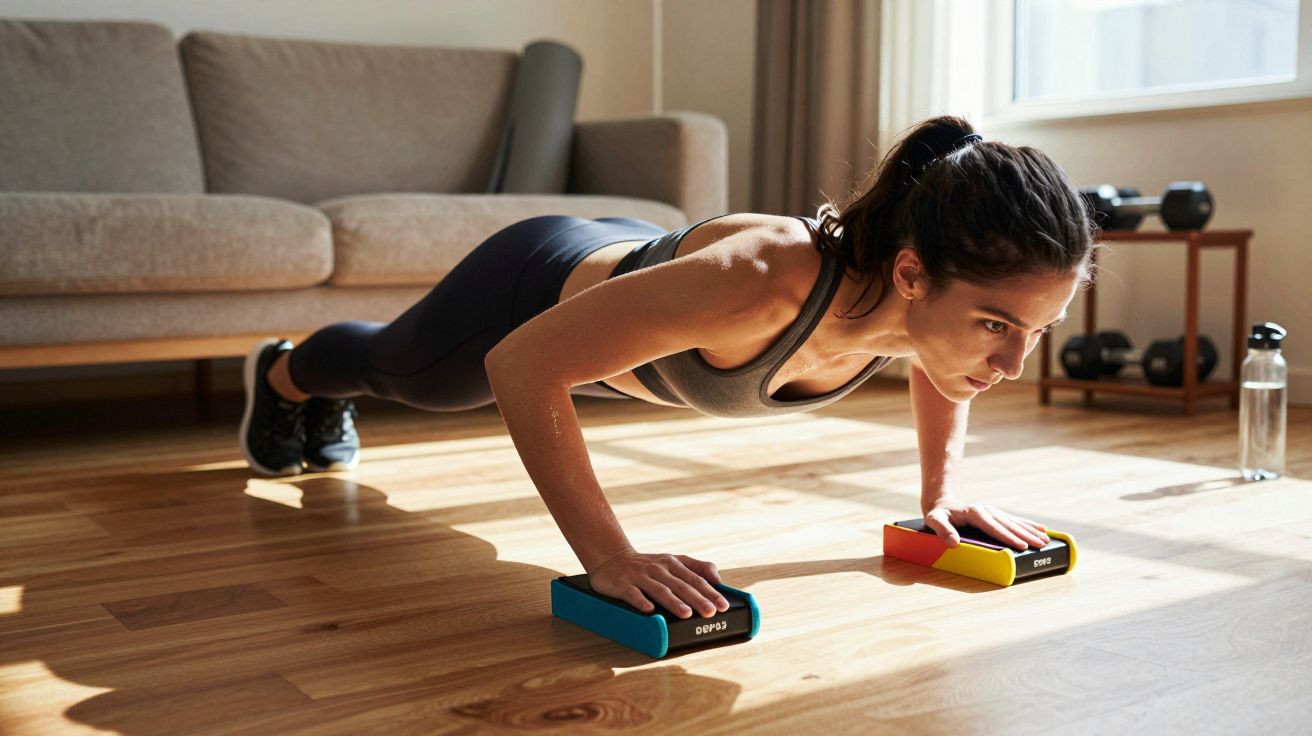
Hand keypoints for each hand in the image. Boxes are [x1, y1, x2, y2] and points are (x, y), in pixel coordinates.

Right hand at [589, 547, 729, 618]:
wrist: (611, 557)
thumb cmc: (648, 565)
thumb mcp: (673, 561)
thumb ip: (697, 567)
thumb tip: (718, 579)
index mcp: (673, 563)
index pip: (696, 578)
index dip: (710, 592)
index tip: (723, 605)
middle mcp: (658, 568)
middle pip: (681, 585)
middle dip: (697, 599)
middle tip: (710, 612)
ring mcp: (640, 576)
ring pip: (659, 589)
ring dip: (673, 601)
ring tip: (686, 613)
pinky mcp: (622, 584)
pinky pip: (632, 594)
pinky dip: (641, 601)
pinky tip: (649, 610)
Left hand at [923, 496, 1050, 550]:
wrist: (942, 503)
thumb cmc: (938, 515)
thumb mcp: (934, 521)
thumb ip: (943, 531)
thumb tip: (953, 543)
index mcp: (975, 513)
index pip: (994, 528)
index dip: (1008, 537)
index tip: (1022, 546)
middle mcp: (987, 511)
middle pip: (1009, 525)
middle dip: (1026, 535)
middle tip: (1042, 545)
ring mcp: (993, 512)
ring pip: (1015, 523)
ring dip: (1031, 530)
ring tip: (1046, 539)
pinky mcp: (996, 515)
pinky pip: (1014, 521)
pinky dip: (1028, 525)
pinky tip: (1041, 529)